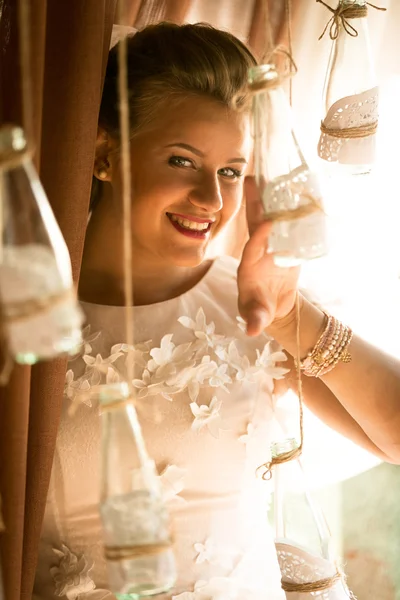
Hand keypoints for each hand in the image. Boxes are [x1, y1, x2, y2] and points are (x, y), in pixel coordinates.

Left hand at [237, 176, 299, 335]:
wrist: (274, 306)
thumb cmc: (260, 310)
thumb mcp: (257, 316)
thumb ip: (255, 320)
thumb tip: (251, 331)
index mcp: (248, 265)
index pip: (252, 247)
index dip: (259, 236)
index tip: (267, 224)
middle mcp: (258, 250)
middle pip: (255, 224)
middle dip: (254, 204)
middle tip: (255, 179)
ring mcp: (271, 245)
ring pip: (271, 218)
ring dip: (272, 198)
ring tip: (275, 173)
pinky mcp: (285, 243)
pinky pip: (287, 223)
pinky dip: (291, 208)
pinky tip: (297, 188)